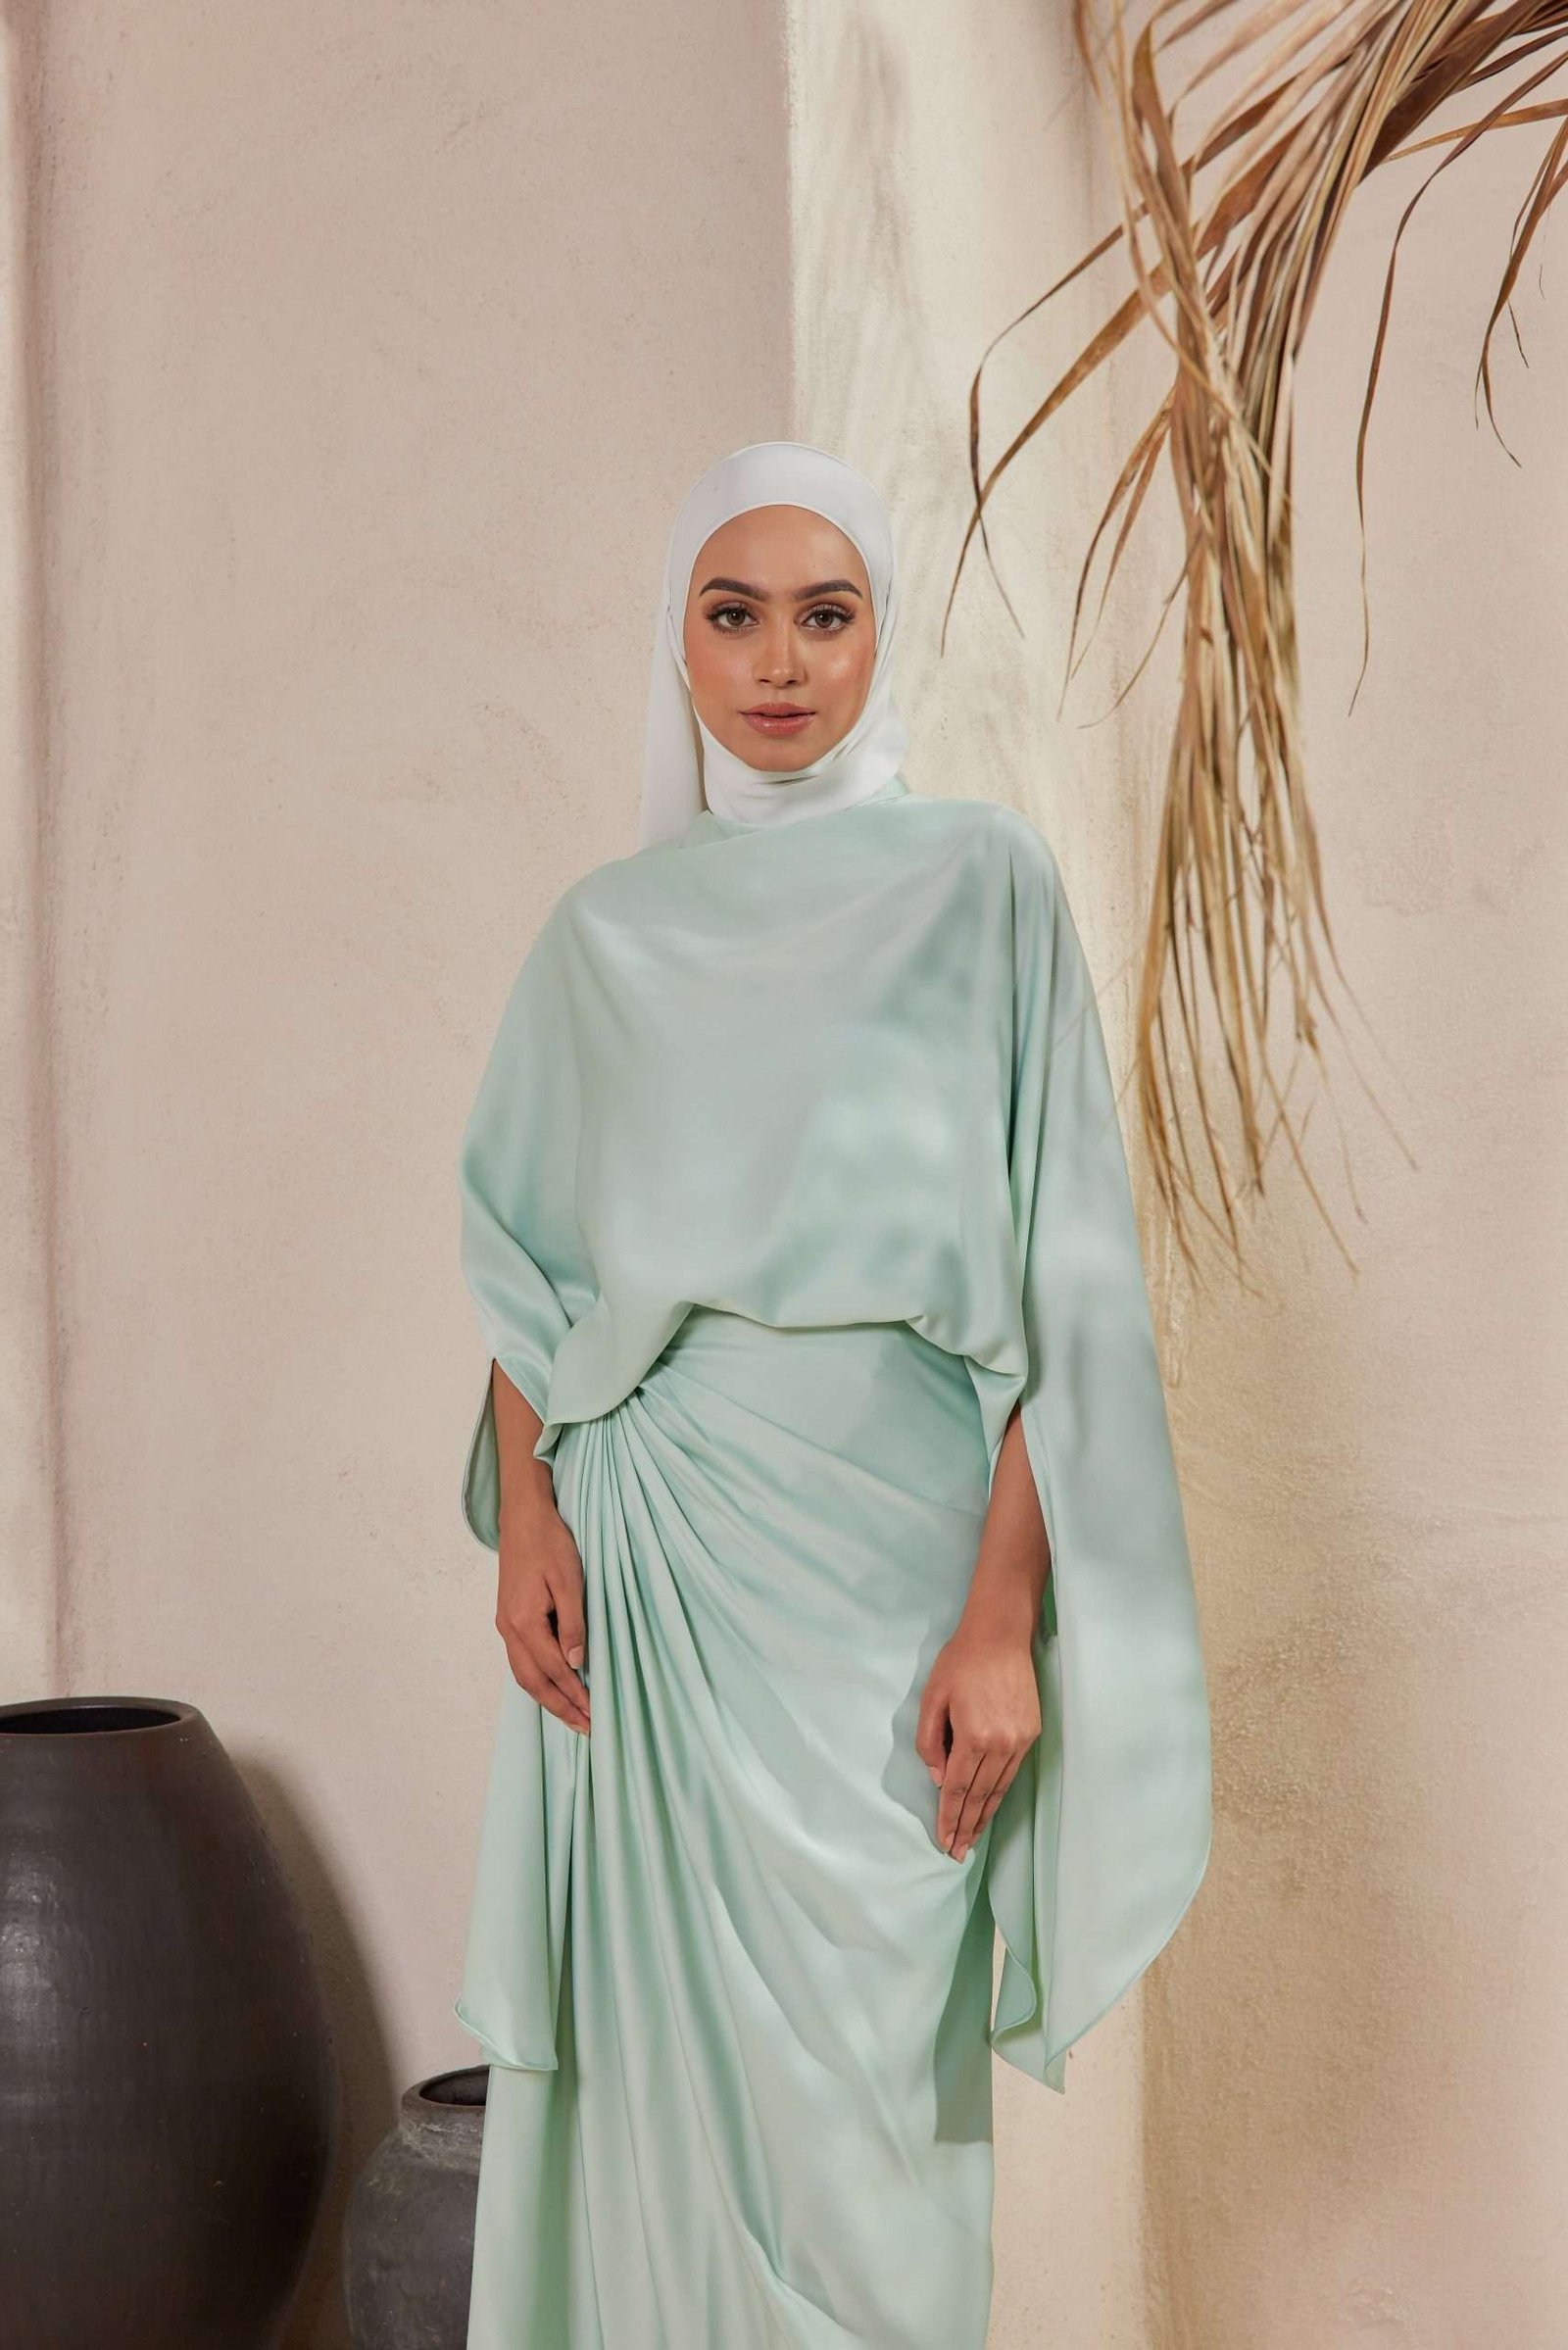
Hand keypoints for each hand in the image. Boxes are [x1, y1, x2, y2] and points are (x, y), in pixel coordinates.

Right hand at [496, 1499, 590, 1735]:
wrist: (522, 1517)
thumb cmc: (549, 1543)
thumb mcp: (570, 1580)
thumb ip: (573, 1623)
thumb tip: (577, 1663)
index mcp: (524, 1621)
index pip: (553, 1669)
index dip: (574, 1694)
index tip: (594, 1713)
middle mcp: (508, 1628)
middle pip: (532, 1682)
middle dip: (559, 1707)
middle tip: (585, 1728)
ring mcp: (505, 1624)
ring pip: (523, 1674)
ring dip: (548, 1697)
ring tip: (571, 1715)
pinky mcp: (507, 1618)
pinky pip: (521, 1660)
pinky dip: (538, 1679)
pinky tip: (553, 1685)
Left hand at [915, 1616, 1039, 1860]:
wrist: (1001, 1634)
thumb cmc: (960, 1662)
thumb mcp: (932, 1698)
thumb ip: (929, 1743)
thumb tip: (937, 1779)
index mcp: (974, 1737)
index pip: (956, 1789)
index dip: (949, 1818)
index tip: (944, 1842)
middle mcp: (1001, 1745)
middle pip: (979, 1797)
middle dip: (967, 1827)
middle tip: (958, 1854)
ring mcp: (1020, 1741)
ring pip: (999, 1789)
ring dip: (984, 1816)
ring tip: (973, 1839)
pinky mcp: (1031, 1733)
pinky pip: (1011, 1773)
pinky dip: (999, 1794)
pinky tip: (990, 1805)